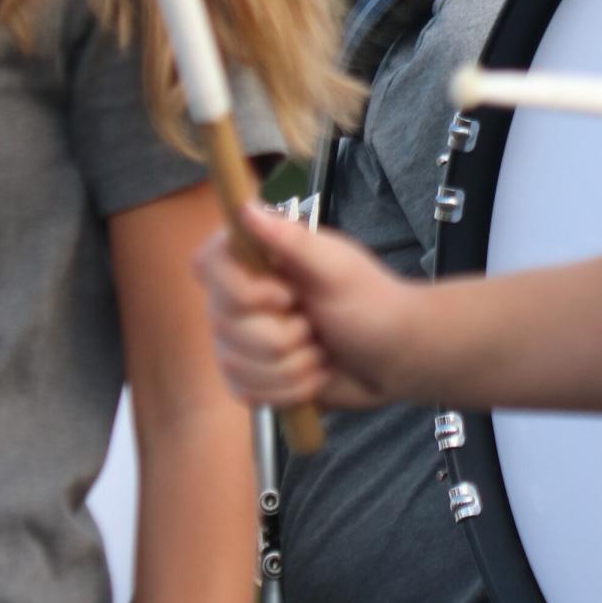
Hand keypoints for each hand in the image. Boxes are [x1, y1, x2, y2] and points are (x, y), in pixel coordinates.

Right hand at [193, 203, 425, 410]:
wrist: (394, 356)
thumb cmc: (371, 302)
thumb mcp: (337, 268)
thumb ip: (292, 239)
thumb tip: (246, 209)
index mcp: (258, 259)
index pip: (207, 265)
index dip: (241, 290)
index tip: (286, 295)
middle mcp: (239, 297)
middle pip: (226, 325)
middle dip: (283, 334)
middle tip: (315, 321)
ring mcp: (240, 340)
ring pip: (237, 364)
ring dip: (293, 365)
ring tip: (319, 348)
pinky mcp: (251, 378)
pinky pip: (248, 394)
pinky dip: (291, 389)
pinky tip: (314, 374)